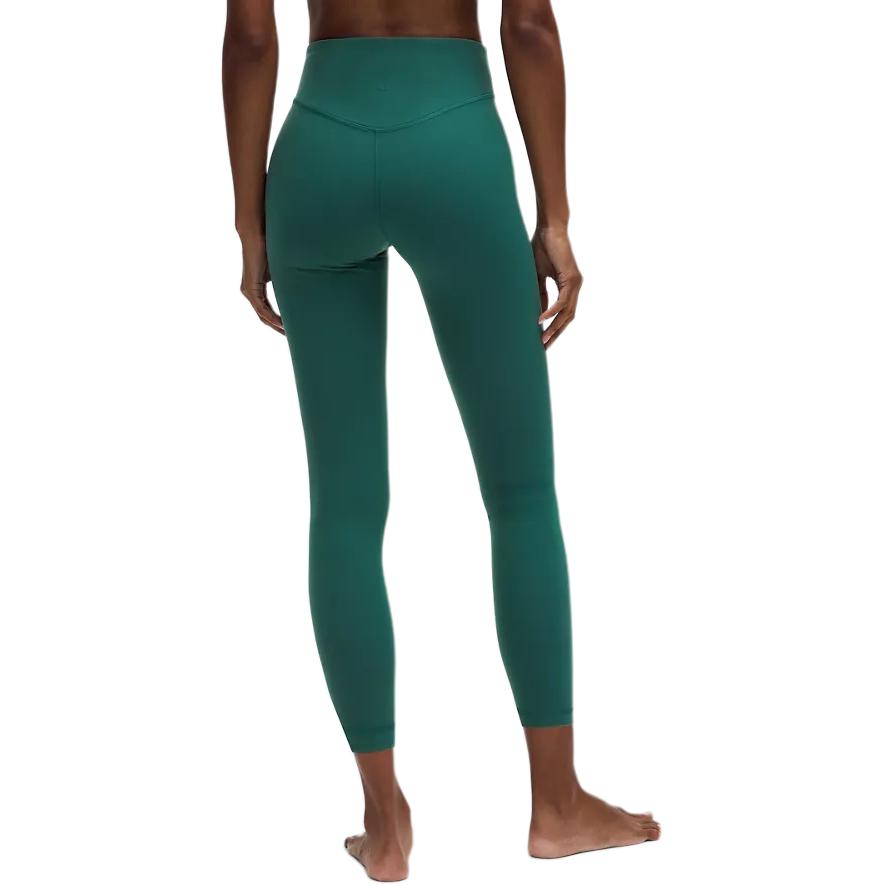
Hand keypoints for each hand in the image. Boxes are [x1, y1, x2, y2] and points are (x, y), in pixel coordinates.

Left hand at [240, 234, 284, 334]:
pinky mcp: (250, 289)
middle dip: (277, 327)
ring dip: (275, 325)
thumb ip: (284, 281)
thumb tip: (301, 285)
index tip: (290, 328)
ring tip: (288, 333)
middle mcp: (250, 292)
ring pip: (263, 315)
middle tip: (290, 336)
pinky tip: (282, 324)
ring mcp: (249, 292)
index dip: (278, 320)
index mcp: (256, 289)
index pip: (267, 310)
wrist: (257, 236)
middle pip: (264, 316)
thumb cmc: (269, 248)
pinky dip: (272, 317)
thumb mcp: (279, 271)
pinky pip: (261, 309)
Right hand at [533, 227, 582, 348]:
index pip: (563, 313)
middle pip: (567, 318)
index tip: (544, 341)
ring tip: (543, 340)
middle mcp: (575, 287)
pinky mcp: (571, 278)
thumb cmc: (542, 248)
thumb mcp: (538, 276)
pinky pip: (562, 301)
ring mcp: (575, 283)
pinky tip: (541, 320)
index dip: (554, 328)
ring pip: (566, 312)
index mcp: (568, 287)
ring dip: (554, 328)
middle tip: (544, 347)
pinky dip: (552, 311)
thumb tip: (538, 314)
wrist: (549, 229)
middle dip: (556, 333)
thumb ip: (540, 294)